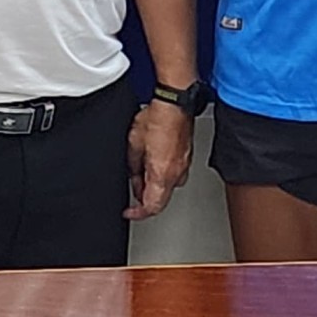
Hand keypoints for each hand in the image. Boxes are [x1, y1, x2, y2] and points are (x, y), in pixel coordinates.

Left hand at [125, 99, 194, 220]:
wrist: (175, 103)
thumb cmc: (157, 119)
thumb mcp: (133, 145)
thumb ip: (133, 167)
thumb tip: (134, 177)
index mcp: (162, 175)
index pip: (151, 207)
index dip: (138, 213)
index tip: (130, 212)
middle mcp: (176, 174)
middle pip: (161, 200)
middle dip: (146, 198)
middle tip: (134, 188)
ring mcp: (184, 165)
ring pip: (169, 187)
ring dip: (155, 186)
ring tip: (143, 172)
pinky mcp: (187, 156)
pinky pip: (175, 174)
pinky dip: (163, 175)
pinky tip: (155, 162)